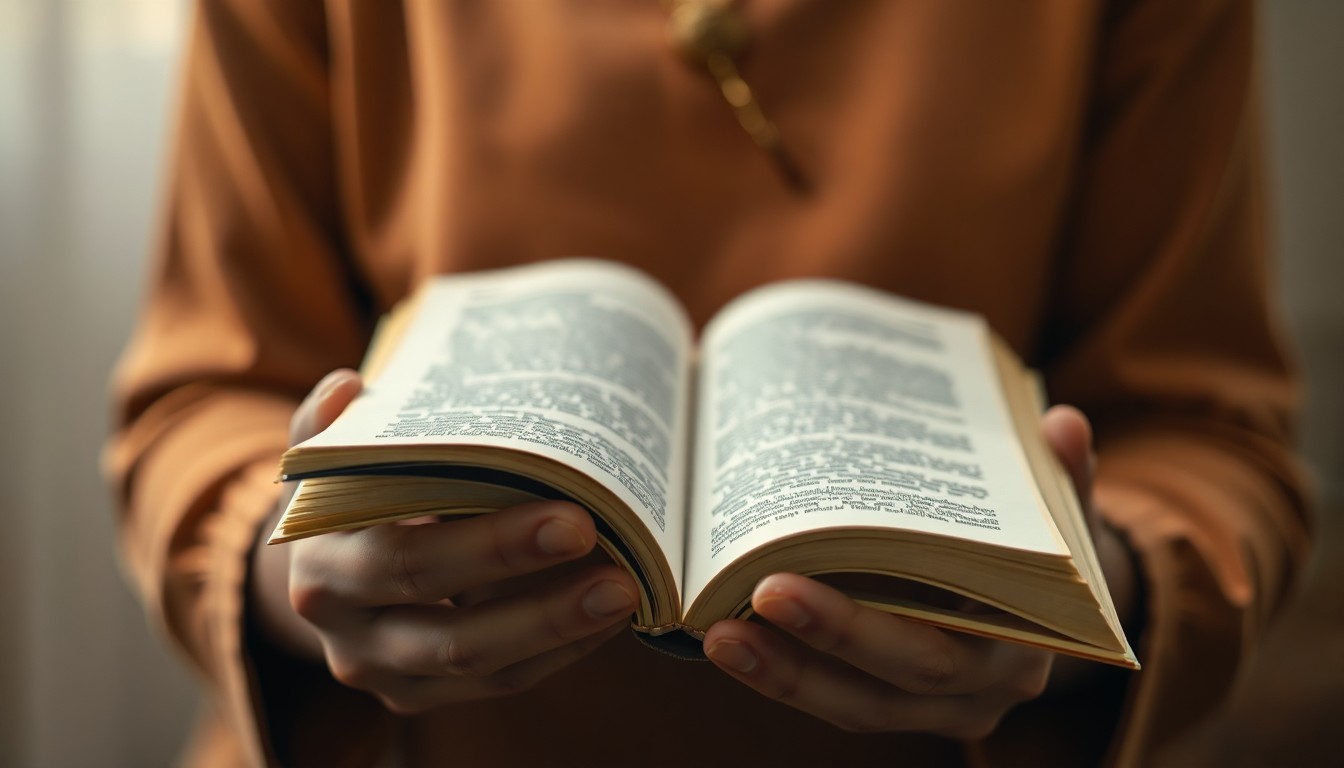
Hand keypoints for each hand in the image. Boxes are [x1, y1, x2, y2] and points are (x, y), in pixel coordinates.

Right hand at [249, 370, 639, 713]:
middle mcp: (345, 632)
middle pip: (448, 636)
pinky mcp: (418, 696)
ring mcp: (382, 672)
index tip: (571, 517)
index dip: (491, 550)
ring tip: (626, 592)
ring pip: (480, 669)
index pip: (409, 563)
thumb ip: (335, 427)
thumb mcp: (330, 459)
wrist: (320, 569)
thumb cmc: (348, 495)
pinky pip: (501, 681)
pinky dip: (559, 650)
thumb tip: (348, 388)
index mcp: (320, 563)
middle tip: (618, 569)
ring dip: (560, 633)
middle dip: (540, 607)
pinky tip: (608, 615)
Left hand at [702, 405, 1136, 737]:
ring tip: (716, 631)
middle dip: (821, 639)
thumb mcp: (1060, 514)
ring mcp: (938, 713)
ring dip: (782, 673)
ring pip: (854, 707)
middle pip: (893, 680)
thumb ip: (1062, 477)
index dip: (863, 629)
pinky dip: (783, 675)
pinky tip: (728, 638)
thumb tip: (1064, 425)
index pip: (941, 652)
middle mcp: (982, 693)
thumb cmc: (1035, 550)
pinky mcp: (894, 709)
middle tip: (754, 590)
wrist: (1043, 613)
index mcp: (1022, 647)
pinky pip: (835, 703)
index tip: (791, 580)